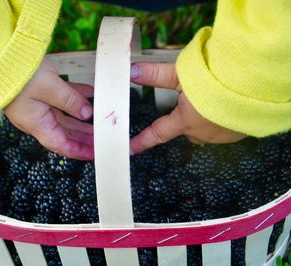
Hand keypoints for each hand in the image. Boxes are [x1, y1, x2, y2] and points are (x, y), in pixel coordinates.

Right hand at [4, 58, 93, 159]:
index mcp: (35, 123)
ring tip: (98, 122)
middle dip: (83, 137)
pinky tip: (89, 95)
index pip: (60, 144)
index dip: (78, 151)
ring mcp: (37, 104)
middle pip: (64, 132)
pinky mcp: (39, 91)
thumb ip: (71, 101)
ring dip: (81, 120)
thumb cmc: (17, 72)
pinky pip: (61, 99)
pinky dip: (75, 98)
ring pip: (64, 117)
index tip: (93, 154)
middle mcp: (36, 117)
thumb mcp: (50, 88)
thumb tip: (86, 113)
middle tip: (100, 140)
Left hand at [129, 62, 245, 154]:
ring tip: (212, 100)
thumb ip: (155, 75)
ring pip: (206, 130)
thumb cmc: (218, 80)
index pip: (157, 133)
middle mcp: (203, 133)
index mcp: (185, 121)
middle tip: (190, 103)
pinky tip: (229, 105)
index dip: (143, 141)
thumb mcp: (181, 74)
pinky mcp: (241, 132)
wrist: (256, 85)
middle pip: (186, 131)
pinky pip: (226, 128)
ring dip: (205, 119)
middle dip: (184, 121)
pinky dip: (223, 119)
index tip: (131, 149)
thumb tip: (132, 72)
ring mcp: (223, 135)